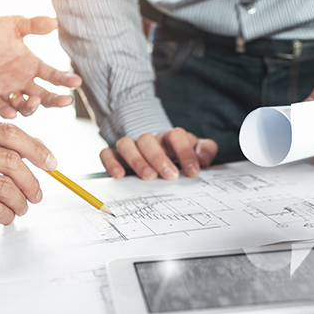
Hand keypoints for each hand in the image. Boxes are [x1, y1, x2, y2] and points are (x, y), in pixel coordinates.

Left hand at [0, 16, 81, 118]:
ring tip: (36, 101)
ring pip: (25, 106)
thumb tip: (55, 22)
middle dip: (56, 100)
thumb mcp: (12, 25)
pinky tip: (12, 112)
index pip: (53, 76)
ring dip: (32, 107)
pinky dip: (7, 111)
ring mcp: (7, 91)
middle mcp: (23, 82)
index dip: (65, 80)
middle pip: (45, 97)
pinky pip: (0, 107)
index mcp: (31, 67)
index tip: (77, 81)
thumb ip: (34, 25)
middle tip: (67, 101)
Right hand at [0, 113, 57, 224]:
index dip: (36, 149)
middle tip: (36, 194)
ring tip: (21, 207)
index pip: (8, 133)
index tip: (51, 163)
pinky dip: (6, 214)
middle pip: (12, 161)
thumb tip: (35, 149)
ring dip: (21, 201)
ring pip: (5, 186)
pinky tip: (5, 216)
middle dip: (32, 181)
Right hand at [100, 127, 217, 179]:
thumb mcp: (197, 151)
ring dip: (137, 161)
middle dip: (160, 158)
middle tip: (171, 176)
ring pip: (127, 144)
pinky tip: (119, 175)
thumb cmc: (178, 155)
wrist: (158, 151)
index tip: (192, 172)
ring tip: (149, 177)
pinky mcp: (116, 155)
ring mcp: (132, 147)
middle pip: (149, 140)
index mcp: (170, 137)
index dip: (185, 152)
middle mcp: (150, 140)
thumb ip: (206, 150)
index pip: (176, 135)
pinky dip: (111, 162)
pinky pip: (107, 153)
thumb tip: (204, 158)